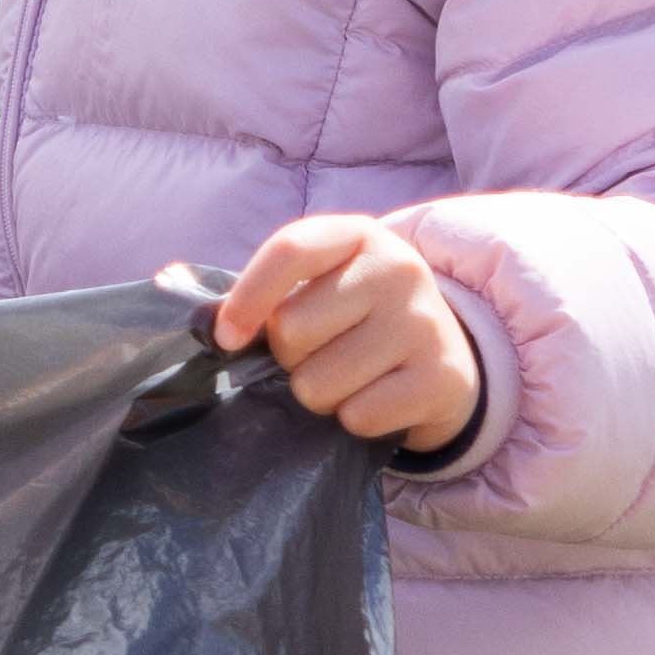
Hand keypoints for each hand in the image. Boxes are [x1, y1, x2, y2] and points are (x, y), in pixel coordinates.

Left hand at [212, 213, 486, 460]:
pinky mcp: (441, 377)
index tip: (227, 338)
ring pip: (318, 383)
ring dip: (320, 394)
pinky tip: (378, 398)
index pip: (290, 251)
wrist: (444, 355)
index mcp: (358, 235)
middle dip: (290, 356)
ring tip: (350, 378)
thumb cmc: (357, 318)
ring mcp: (424, 322)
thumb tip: (211, 326)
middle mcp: (398, 270)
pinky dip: (354, 420)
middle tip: (321, 353)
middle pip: (292, 329)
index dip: (247, 298)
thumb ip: (270, 293)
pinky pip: (358, 416)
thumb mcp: (321, 284)